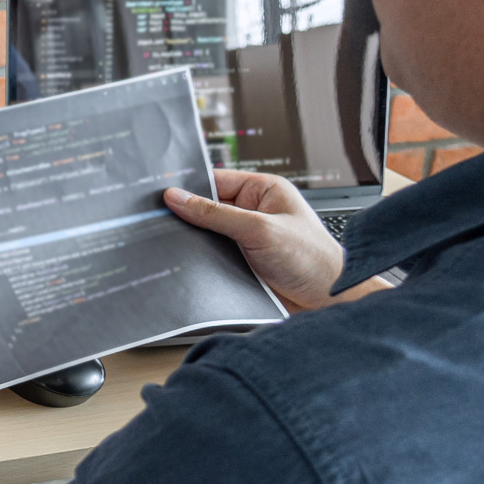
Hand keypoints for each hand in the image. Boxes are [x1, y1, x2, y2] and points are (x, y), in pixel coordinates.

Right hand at [162, 170, 377, 312]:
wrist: (329, 303)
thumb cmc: (312, 260)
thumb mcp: (260, 230)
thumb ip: (216, 214)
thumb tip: (177, 198)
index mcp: (263, 191)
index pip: (215, 180)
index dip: (187, 187)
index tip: (159, 195)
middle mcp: (254, 211)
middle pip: (207, 207)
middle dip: (186, 216)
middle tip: (155, 220)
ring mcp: (247, 238)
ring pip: (207, 233)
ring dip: (193, 241)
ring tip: (168, 243)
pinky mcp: (242, 262)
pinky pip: (212, 255)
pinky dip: (199, 259)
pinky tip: (185, 262)